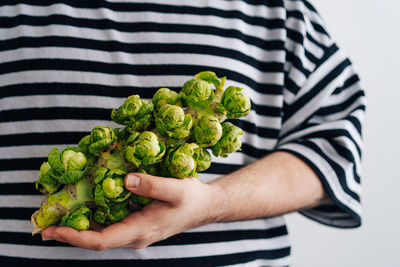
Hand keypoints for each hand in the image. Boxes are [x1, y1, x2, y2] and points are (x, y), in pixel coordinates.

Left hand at [41, 173, 222, 250]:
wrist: (205, 207)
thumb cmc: (192, 199)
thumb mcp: (177, 189)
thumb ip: (152, 185)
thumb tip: (125, 179)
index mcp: (141, 230)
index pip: (101, 241)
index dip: (75, 237)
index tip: (53, 230)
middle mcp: (134, 236)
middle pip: (95, 239)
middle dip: (69, 232)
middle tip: (44, 221)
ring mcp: (135, 231)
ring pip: (101, 233)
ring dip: (78, 226)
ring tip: (57, 213)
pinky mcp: (136, 224)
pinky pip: (110, 224)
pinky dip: (93, 218)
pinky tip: (84, 205)